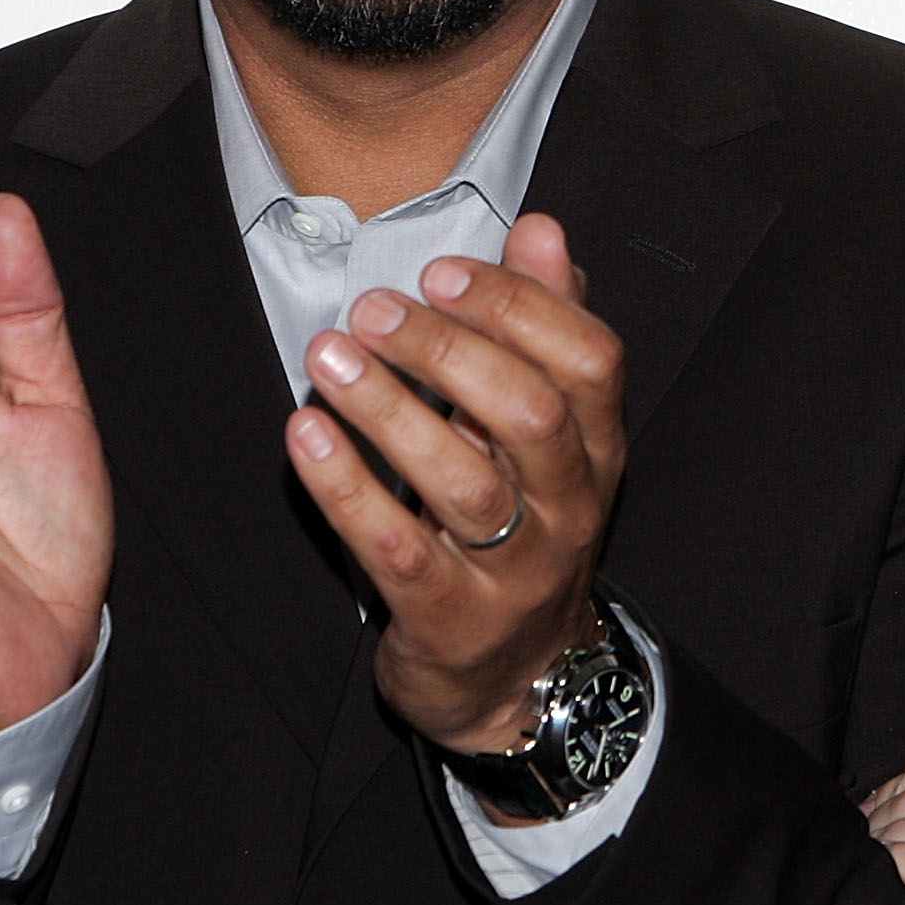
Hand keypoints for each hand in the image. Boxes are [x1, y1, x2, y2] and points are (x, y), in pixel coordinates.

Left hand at [285, 212, 624, 770]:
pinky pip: (397, 548)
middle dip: (448, 349)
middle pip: (531, 412)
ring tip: (328, 357)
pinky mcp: (450, 618)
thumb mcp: (548, 429)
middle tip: (374, 308)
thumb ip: (545, 325)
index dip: (519, 306)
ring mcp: (515, 570)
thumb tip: (543, 228)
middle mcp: (571, 505)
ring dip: (389, 409)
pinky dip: (347, 487)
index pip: (591, 359)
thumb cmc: (522, 524)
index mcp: (600, 448)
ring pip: (464, 480)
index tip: (441, 269)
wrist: (516, 676)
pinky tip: (304, 435)